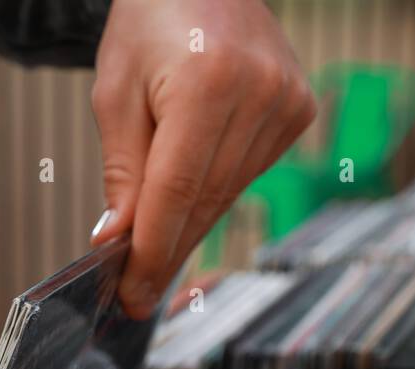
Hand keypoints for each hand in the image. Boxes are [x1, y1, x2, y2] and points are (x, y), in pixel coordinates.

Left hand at [89, 0, 314, 318]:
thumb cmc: (149, 20)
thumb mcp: (115, 91)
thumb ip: (122, 171)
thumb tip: (119, 241)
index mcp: (209, 82)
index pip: (177, 193)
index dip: (153, 252)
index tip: (132, 296)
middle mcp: (260, 93)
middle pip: (205, 202)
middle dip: (167, 252)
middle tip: (137, 294)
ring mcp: (287, 103)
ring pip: (227, 196)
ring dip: (188, 228)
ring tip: (154, 257)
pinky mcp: (298, 111)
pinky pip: (247, 175)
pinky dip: (213, 196)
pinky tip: (188, 206)